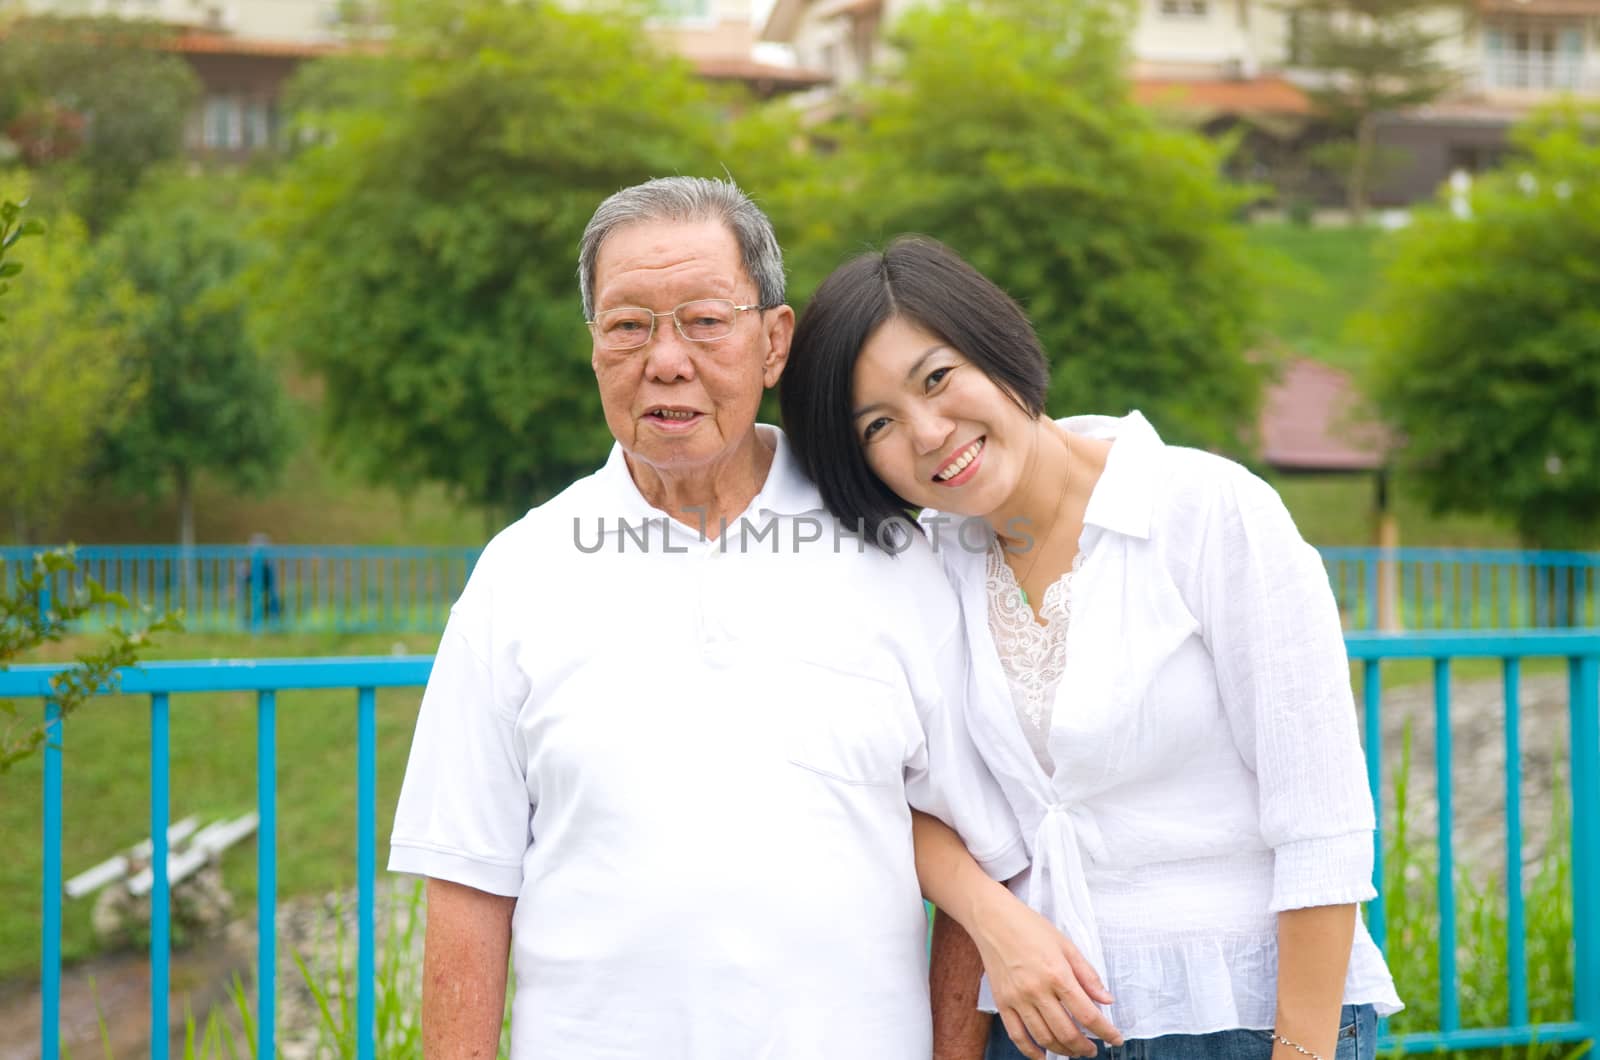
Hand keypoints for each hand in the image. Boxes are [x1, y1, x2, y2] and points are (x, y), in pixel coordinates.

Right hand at [968, 886, 1121, 1058]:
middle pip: (1067, 1032)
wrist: (993, 919)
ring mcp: (1017, 999)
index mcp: (1057, 974)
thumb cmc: (1030, 927)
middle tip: (1093, 1049)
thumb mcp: (1066, 945)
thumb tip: (1106, 1000)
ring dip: (1063, 1051)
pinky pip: (1017, 1036)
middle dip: (1085, 1047)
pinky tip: (1043, 1055)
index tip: (1115, 1039)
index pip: (1087, 1014)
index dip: (1106, 1032)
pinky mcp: (1002, 1003)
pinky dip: (1031, 1052)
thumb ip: (1088, 974)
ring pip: (1044, 1038)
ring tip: (1073, 1051)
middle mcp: (1037, 990)